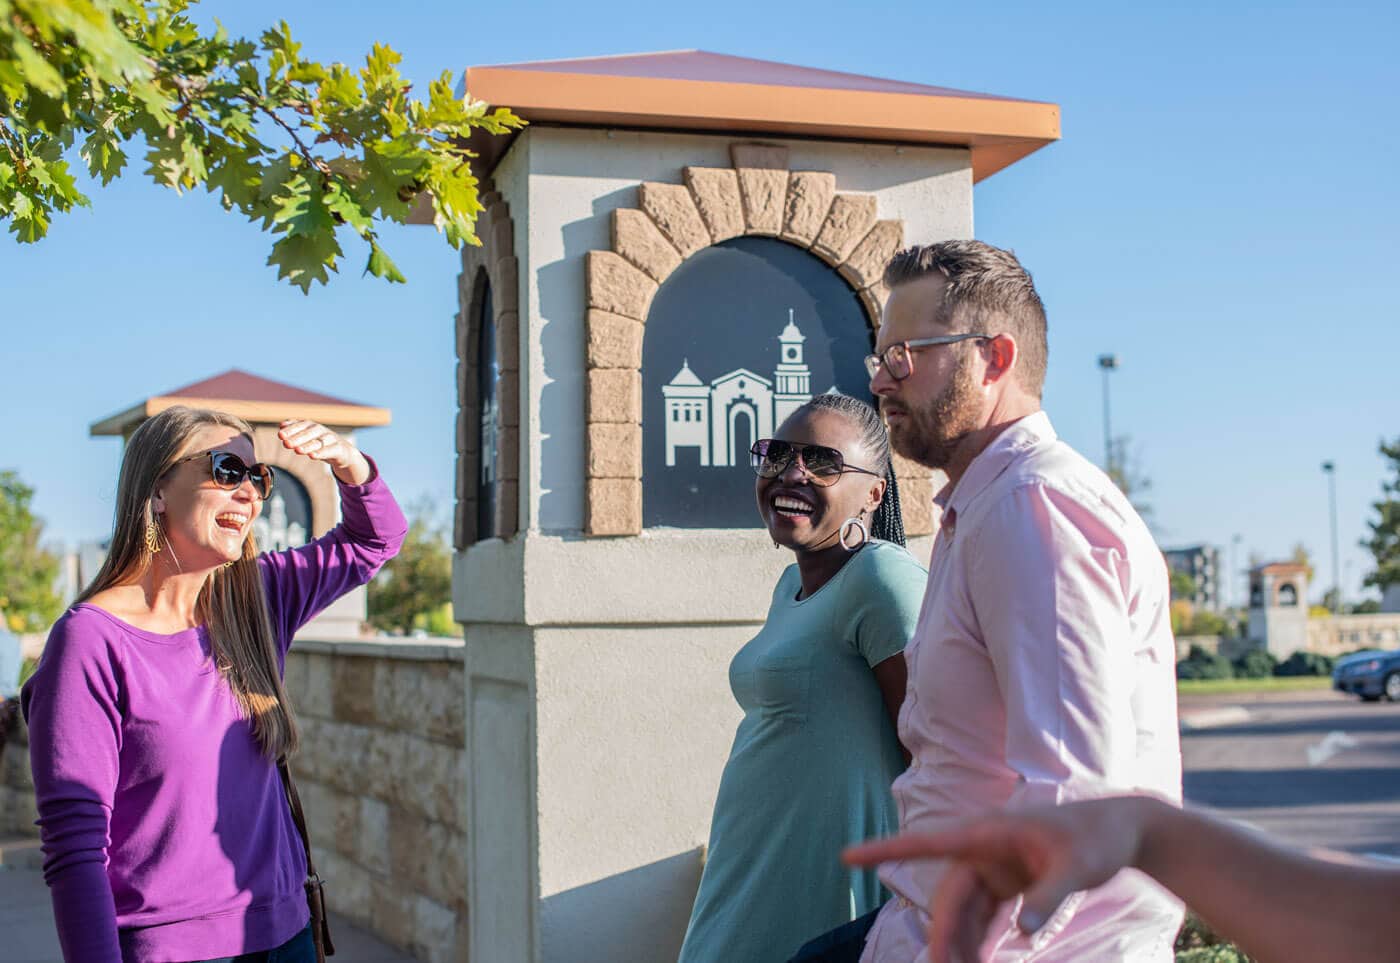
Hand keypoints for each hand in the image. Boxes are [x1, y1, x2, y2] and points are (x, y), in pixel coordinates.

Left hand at [278, 419, 370, 484]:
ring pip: (318, 442)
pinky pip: (329, 450)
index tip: (280, 435)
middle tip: (285, 443)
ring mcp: (331, 439)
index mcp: (312, 426)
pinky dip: (321, 453)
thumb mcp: (308, 436)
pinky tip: (312, 456)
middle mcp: (321, 430)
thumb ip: (295, 431)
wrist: (343, 451)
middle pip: (308, 433)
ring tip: (297, 450)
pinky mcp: (339, 448)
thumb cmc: (321, 443)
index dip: (290, 430)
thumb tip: (281, 425)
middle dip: (296, 438)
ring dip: (307, 446)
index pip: (300, 425)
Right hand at [842, 796, 1155, 962]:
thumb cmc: (1099, 839)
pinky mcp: (1007, 882)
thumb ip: (1050, 897)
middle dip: (944, 936)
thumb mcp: (1079, 867)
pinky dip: (980, 942)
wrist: (1124, 831)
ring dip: (962, 944)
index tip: (849, 856)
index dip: (886, 850)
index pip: (928, 842)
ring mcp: (994, 866)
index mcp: (990, 832)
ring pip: (963, 910)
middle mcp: (983, 848)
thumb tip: (1023, 933)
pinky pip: (983, 916)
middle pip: (949, 896)